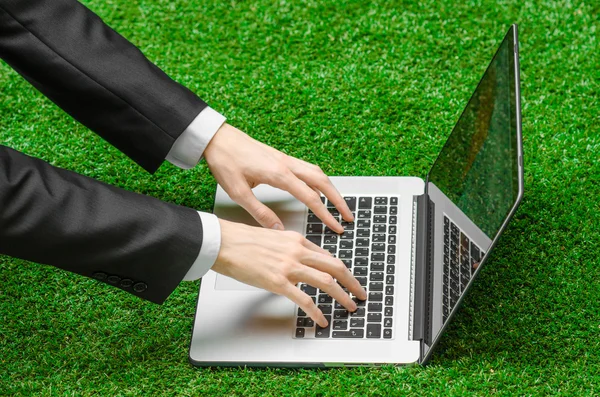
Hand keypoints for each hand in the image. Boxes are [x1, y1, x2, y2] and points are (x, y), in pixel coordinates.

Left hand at [204, 123, 352, 231]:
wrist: (217, 138)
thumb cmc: (225, 162)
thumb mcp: (238, 193)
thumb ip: (260, 213)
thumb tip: (278, 230)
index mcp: (279, 174)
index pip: (311, 198)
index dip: (326, 215)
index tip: (336, 226)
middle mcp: (287, 164)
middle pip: (323, 182)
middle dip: (339, 200)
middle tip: (349, 216)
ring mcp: (286, 159)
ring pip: (318, 173)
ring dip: (332, 189)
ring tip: (340, 204)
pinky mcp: (281, 157)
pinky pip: (308, 168)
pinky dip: (319, 180)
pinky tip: (319, 188)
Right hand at [212, 219, 367, 326]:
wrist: (224, 243)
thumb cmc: (243, 241)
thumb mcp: (273, 239)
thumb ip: (290, 250)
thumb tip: (300, 262)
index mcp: (297, 240)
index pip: (327, 256)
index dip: (342, 270)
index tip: (348, 279)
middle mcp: (297, 251)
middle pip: (335, 266)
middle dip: (352, 282)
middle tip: (360, 293)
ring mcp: (289, 267)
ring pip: (326, 281)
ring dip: (342, 296)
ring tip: (350, 307)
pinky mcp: (278, 282)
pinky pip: (305, 299)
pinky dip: (317, 311)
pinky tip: (322, 319)